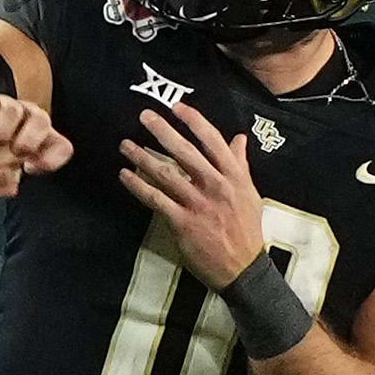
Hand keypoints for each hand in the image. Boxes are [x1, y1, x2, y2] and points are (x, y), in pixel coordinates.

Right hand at [0, 90, 71, 199]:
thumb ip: (2, 183)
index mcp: (39, 141)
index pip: (61, 148)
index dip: (52, 159)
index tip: (29, 169)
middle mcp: (26, 119)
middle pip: (41, 120)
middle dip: (30, 138)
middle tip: (16, 151)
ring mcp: (5, 106)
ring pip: (12, 110)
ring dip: (3, 129)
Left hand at [119, 97, 266, 281]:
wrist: (243, 267)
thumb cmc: (246, 228)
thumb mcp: (249, 193)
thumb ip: (240, 164)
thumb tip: (239, 137)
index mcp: (234, 177)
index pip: (213, 141)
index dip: (194, 121)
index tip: (176, 106)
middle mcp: (216, 186)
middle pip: (185, 152)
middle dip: (162, 131)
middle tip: (144, 116)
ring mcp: (199, 205)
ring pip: (166, 174)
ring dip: (142, 157)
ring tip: (125, 145)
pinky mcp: (183, 223)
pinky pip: (155, 199)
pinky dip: (138, 186)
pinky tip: (125, 176)